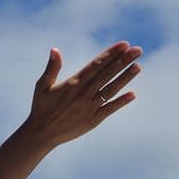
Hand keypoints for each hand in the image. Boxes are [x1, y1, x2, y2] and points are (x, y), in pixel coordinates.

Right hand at [22, 40, 142, 148]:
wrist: (40, 134)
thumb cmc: (41, 107)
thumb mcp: (42, 86)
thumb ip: (51, 68)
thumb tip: (55, 49)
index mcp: (73, 83)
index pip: (96, 65)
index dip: (110, 54)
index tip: (124, 44)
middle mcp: (83, 94)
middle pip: (107, 74)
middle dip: (123, 61)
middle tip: (138, 50)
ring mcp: (89, 107)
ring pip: (111, 90)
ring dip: (125, 78)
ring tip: (138, 66)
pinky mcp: (92, 120)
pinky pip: (109, 109)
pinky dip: (120, 102)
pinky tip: (132, 94)